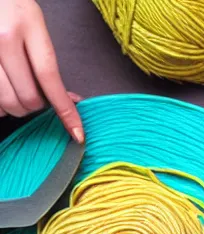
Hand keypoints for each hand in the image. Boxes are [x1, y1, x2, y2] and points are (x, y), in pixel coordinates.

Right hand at [0, 0, 82, 141]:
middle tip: (35, 95)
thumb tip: (71, 100)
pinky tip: (3, 90)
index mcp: (28, 26)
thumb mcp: (34, 24)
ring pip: (7, 103)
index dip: (65, 111)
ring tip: (16, 90)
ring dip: (16, 106)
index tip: (77, 132)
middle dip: (36, 105)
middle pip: (28, 98)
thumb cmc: (10, 7)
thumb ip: (48, 60)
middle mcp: (4, 38)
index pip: (51, 79)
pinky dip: (0, 104)